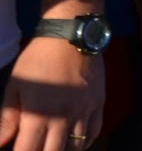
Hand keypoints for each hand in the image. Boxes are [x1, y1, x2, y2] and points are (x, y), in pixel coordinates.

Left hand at [0, 35, 102, 150]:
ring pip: (77, 146)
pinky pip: (94, 131)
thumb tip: (0, 142)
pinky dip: (85, 142)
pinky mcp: (98, 103)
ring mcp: (84, 111)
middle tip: (35, 146)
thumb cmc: (38, 59)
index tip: (19, 149)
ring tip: (53, 146)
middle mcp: (64, 118)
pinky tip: (75, 142)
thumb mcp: (16, 87)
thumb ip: (7, 118)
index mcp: (39, 115)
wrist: (71, 36)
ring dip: (63, 150)